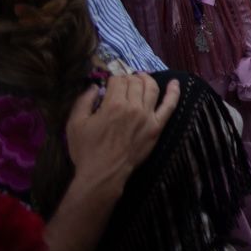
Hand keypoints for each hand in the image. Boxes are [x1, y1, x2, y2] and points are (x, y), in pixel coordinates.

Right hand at [67, 74, 178, 188]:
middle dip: (129, 78)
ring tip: (142, 77)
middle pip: (135, 83)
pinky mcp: (157, 127)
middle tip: (124, 81)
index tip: (111, 82)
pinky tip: (175, 83)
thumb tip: (95, 86)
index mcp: (113, 104)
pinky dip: (174, 92)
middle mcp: (133, 107)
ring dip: (147, 79)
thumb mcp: (75, 124)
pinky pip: (169, 106)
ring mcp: (148, 116)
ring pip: (152, 89)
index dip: (114, 78)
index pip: (118, 80)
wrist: (103, 174)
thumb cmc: (86, 150)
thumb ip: (84, 101)